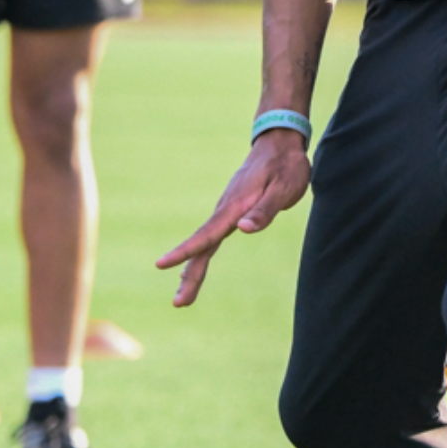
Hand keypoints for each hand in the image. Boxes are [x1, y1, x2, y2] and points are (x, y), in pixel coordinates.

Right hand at [156, 133, 310, 305]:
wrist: (279, 143)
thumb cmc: (285, 166)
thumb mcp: (283, 188)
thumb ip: (264, 210)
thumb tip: (243, 229)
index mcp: (234, 207)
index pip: (207, 234)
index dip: (186, 252)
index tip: (162, 264)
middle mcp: (225, 210)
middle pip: (202, 246)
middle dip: (189, 274)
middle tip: (179, 303)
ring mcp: (226, 210)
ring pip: (205, 243)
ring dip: (192, 269)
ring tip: (183, 295)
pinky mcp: (231, 211)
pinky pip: (210, 237)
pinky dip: (200, 254)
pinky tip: (194, 266)